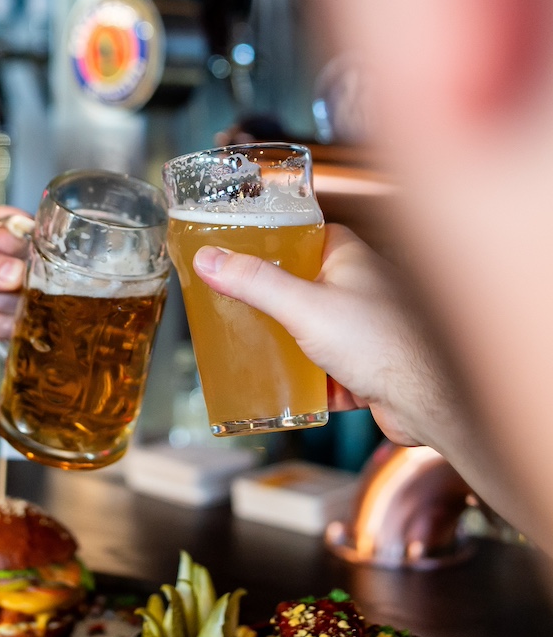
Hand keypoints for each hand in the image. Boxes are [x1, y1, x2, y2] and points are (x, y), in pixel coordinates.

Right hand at [190, 224, 454, 446]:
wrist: (427, 402)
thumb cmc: (382, 343)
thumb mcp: (303, 307)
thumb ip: (254, 283)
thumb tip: (209, 259)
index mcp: (350, 258)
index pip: (305, 234)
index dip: (273, 240)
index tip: (240, 249)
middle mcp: (360, 289)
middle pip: (301, 284)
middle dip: (269, 299)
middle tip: (236, 302)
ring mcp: (363, 329)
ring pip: (310, 328)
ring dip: (284, 341)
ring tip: (251, 346)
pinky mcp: (365, 366)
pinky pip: (323, 367)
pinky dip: (304, 377)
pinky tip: (284, 386)